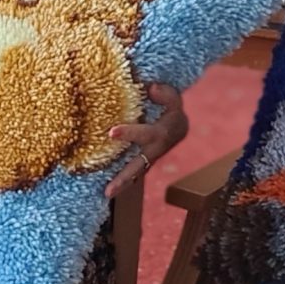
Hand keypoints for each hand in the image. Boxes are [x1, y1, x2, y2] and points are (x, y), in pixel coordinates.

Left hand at [104, 83, 189, 198]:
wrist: (178, 125)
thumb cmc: (170, 107)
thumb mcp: (171, 96)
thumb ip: (164, 93)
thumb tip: (151, 88)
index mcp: (163, 133)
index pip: (146, 134)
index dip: (130, 133)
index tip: (111, 133)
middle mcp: (156, 150)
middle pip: (140, 165)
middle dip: (124, 176)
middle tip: (108, 190)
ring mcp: (149, 159)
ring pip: (136, 174)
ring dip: (122, 184)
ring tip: (107, 195)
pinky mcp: (143, 162)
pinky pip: (133, 172)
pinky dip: (122, 181)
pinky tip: (107, 190)